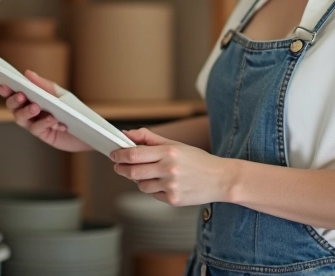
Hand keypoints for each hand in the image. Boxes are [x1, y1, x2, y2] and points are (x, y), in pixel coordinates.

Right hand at [0, 71, 90, 152]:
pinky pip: (37, 128)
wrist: (88, 129)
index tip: (3, 84)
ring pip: (21, 118)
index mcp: (31, 99)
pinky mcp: (43, 134)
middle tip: (21, 95)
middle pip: (13, 107)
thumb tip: (27, 73)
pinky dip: (44, 122)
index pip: (14, 93)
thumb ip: (43, 85)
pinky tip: (52, 119)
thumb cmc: (72, 109)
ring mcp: (34, 123)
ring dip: (26, 111)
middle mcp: (29, 111)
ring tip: (36, 107)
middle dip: (14, 100)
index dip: (6, 89)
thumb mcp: (59, 94)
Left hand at [110, 128, 236, 206]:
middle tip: (118, 166)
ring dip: (139, 180)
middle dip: (120, 168)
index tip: (114, 154)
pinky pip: (153, 195)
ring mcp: (171, 186)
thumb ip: (149, 138)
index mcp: (169, 152)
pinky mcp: (173, 200)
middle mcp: (169, 169)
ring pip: (141, 185)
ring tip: (148, 174)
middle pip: (132, 172)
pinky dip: (153, 189)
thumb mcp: (175, 144)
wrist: (220, 179)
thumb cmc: (198, 160)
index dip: (119, 155)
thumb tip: (127, 134)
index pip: (134, 154)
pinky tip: (164, 184)